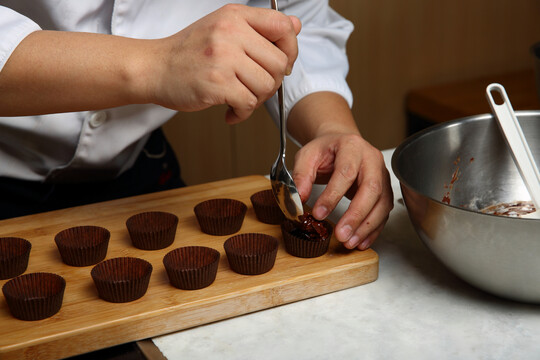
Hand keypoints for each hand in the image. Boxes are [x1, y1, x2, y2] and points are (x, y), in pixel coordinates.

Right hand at [151, 4, 301, 122]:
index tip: (280, 64)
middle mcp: (231, 33)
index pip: (283, 27)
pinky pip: (248, 103)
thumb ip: (259, 27)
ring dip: (257, 99)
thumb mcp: (223, 27)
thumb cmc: (189, 52)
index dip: (290, 49)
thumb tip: (296, 25)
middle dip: (272, 82)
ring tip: (241, 98)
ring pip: (267, 85)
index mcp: (235, 16)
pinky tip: (231, 111)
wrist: (154, 68)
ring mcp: (223, 58)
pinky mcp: (217, 84)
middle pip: (279, 63)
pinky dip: (243, 113)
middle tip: (255, 88)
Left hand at [287, 92, 392, 250]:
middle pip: (371, 189)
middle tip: (341, 234)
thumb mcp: (308, 156)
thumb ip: (301, 175)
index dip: (333, 195)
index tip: (318, 214)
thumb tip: (299, 198)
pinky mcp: (385, 190)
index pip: (346, 172)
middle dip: (356, 215)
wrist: (341, 145)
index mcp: (352, 147)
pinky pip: (384, 212)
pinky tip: (361, 241)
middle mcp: (372, 160)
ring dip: (366, 226)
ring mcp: (382, 175)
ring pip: (382, 203)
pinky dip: (373, 229)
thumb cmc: (326, 151)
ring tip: (349, 242)